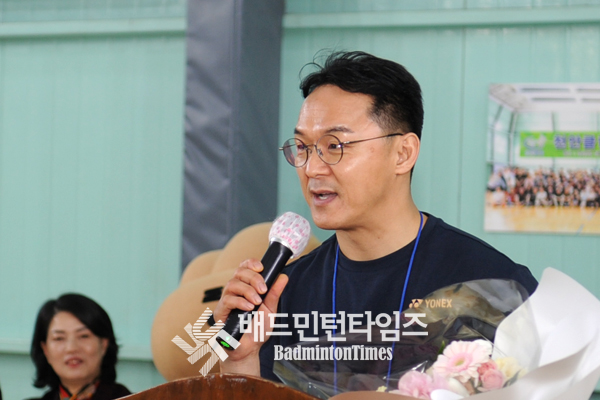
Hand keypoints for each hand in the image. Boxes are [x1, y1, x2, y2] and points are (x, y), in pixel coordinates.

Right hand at [213, 259, 288, 374]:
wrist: (249, 350)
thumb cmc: (258, 330)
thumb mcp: (270, 310)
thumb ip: (274, 293)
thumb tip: (283, 276)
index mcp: (246, 287)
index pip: (244, 267)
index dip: (251, 263)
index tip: (261, 267)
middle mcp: (235, 291)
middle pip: (238, 272)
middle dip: (253, 278)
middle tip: (263, 289)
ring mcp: (226, 300)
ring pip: (232, 284)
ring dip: (247, 290)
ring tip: (257, 302)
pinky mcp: (220, 312)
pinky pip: (227, 300)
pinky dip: (239, 301)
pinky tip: (249, 308)